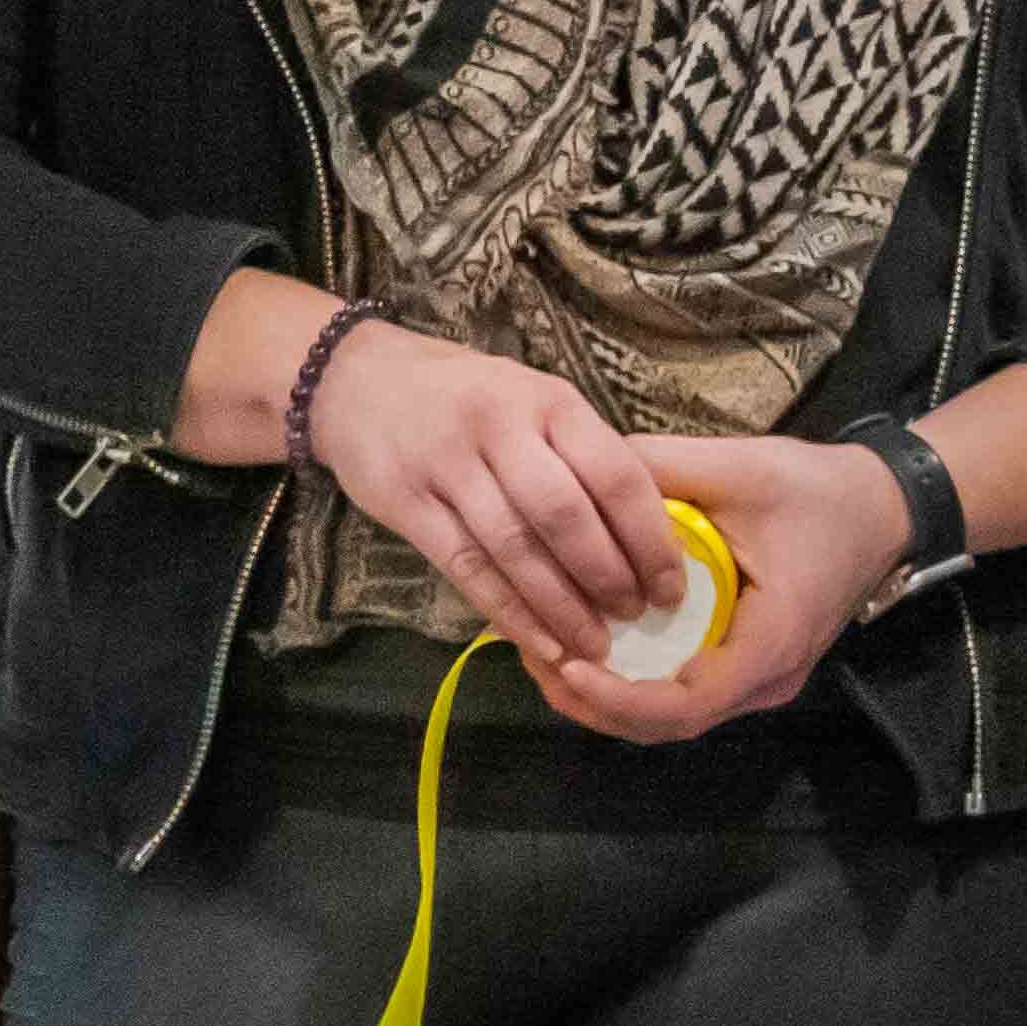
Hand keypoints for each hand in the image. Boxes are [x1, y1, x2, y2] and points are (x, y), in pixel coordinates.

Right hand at [288, 313, 683, 660]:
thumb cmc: (466, 395)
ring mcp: (447, 465)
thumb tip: (646, 535)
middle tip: (635, 618)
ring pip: (514, 549)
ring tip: (593, 645)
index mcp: (548, 401)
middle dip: (608, 577)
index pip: (615, 475)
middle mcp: (499, 427)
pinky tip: (539, 642)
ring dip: (560, 606)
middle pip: (565, 517)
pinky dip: (507, 612)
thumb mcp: (531, 400)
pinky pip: (466, 567)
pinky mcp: (405, 502)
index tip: (671, 587)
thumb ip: (580, 453)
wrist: (355, 380)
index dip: (649, 539)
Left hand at [527, 429, 892, 744]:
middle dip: (592, 702)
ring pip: (668, 717)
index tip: (565, 663)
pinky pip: (679, 694)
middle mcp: (765, 678)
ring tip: (542, 654)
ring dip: (603, 698)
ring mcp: (757, 680)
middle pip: (666, 723)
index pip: (684, 705)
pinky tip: (582, 648)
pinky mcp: (744, 668)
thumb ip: (661, 468)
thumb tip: (577, 466)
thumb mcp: (739, 468)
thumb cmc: (816, 491)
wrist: (881, 508)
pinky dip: (628, 683)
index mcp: (769, 641)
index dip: (617, 697)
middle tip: (530, 655)